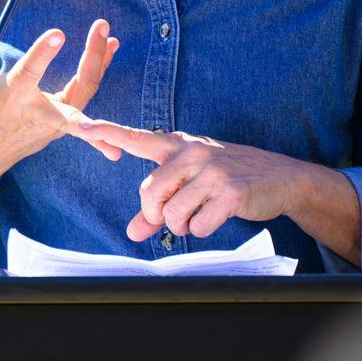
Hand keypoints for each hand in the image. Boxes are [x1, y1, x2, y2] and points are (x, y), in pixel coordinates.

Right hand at [0, 0, 119, 186]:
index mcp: (9, 96)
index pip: (29, 73)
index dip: (43, 53)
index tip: (59, 33)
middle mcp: (37, 112)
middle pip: (76, 88)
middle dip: (92, 60)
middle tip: (103, 30)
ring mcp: (53, 125)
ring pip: (85, 93)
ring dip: (100, 64)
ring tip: (110, 37)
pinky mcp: (59, 129)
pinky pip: (83, 100)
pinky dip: (95, 76)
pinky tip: (107, 52)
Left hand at [70, 119, 343, 244]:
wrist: (279, 178)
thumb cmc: (228, 178)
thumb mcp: (192, 184)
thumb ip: (158, 208)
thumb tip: (132, 233)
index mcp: (178, 146)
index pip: (137, 138)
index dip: (108, 133)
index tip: (82, 127)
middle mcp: (192, 153)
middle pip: (149, 194)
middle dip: (157, 215)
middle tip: (173, 217)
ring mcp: (213, 171)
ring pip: (173, 214)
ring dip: (182, 226)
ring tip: (199, 215)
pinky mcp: (231, 192)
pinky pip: (199, 224)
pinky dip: (203, 229)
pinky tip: (216, 217)